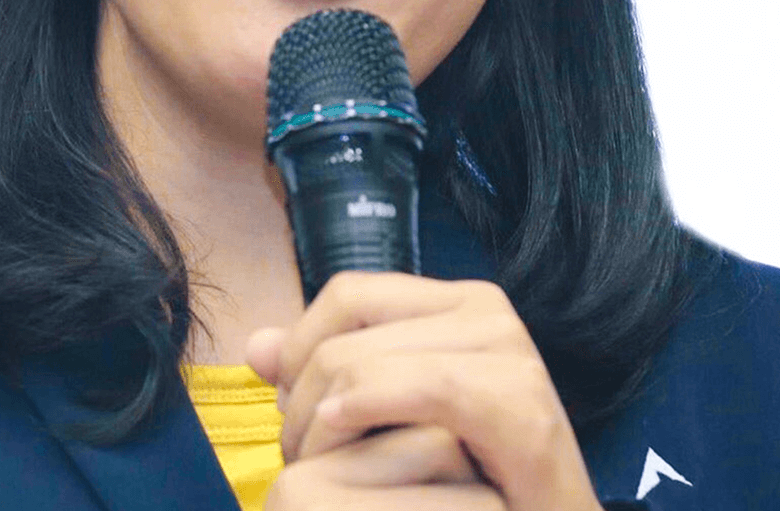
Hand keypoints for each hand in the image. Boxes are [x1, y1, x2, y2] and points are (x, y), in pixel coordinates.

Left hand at [245, 272, 602, 510]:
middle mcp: (487, 313)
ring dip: (323, 420)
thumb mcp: (385, 418)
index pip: (346, 295)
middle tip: (300, 454)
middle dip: (303, 393)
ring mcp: (510, 354)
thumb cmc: (468, 483)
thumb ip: (324, 375)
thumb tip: (256, 345)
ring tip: (318, 467)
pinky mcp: (523, 408)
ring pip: (368, 359)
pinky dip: (373, 406)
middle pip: (347, 328)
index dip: (300, 347)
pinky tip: (342, 436)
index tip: (289, 408)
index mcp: (456, 304)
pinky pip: (429, 387)